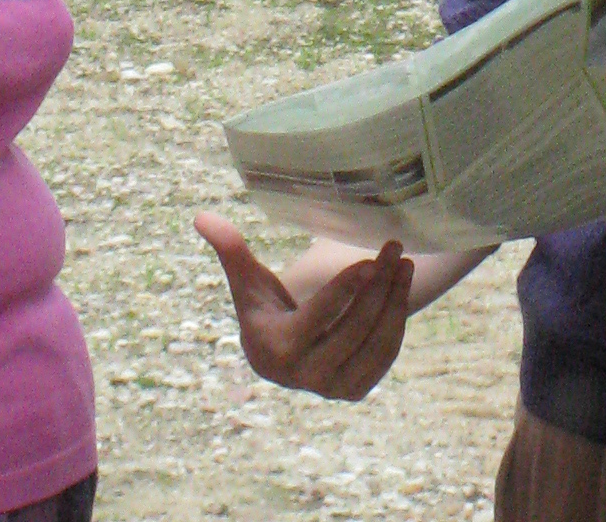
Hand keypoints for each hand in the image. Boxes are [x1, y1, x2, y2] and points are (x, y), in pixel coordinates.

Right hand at [195, 214, 413, 398]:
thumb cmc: (264, 306)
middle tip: (394, 249)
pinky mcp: (353, 391)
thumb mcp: (247, 281)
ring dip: (394, 302)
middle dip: (378, 288)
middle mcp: (304, 377)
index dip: (345, 291)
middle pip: (352, 330)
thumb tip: (200, 215)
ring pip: (373, 344)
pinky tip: (401, 287)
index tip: (369, 261)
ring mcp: (331, 388)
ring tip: (404, 262)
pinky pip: (383, 357)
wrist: (280, 353)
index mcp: (276, 349)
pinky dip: (396, 322)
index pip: (318, 318)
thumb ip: (230, 249)